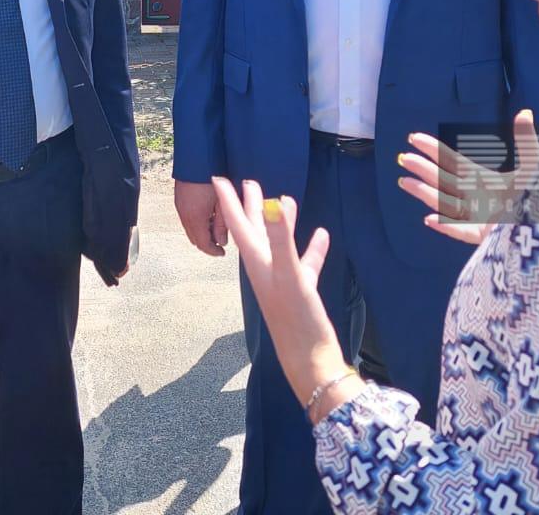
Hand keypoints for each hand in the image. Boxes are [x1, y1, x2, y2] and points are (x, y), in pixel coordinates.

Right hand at [174, 179, 227, 256]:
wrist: (197, 158)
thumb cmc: (212, 177)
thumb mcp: (222, 203)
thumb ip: (222, 224)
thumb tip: (222, 240)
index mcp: (196, 218)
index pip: (203, 244)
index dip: (213, 251)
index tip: (222, 253)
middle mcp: (185, 215)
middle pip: (194, 239)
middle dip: (207, 244)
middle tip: (219, 243)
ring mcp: (180, 207)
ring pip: (190, 229)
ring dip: (201, 233)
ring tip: (215, 229)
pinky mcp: (179, 200)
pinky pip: (187, 219)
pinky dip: (196, 223)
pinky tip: (207, 216)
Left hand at [210, 178, 352, 410]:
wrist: (311, 362)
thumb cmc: (297, 320)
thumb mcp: (290, 273)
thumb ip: (282, 238)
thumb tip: (272, 202)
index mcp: (257, 262)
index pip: (238, 224)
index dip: (228, 200)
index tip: (217, 177)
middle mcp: (265, 269)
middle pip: (254, 230)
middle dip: (249, 206)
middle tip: (247, 180)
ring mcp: (283, 281)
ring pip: (277, 244)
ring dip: (280, 222)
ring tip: (286, 198)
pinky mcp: (301, 292)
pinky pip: (304, 262)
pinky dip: (310, 247)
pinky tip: (321, 234)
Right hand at [397, 109, 538, 245]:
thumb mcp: (534, 165)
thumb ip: (525, 140)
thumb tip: (525, 111)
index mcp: (484, 180)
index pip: (452, 162)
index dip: (434, 150)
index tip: (414, 138)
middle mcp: (477, 198)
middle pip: (443, 181)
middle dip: (423, 170)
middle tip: (403, 158)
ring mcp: (478, 218)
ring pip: (445, 204)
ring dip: (426, 194)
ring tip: (405, 182)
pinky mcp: (486, 237)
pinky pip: (461, 232)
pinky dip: (446, 227)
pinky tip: (428, 220)